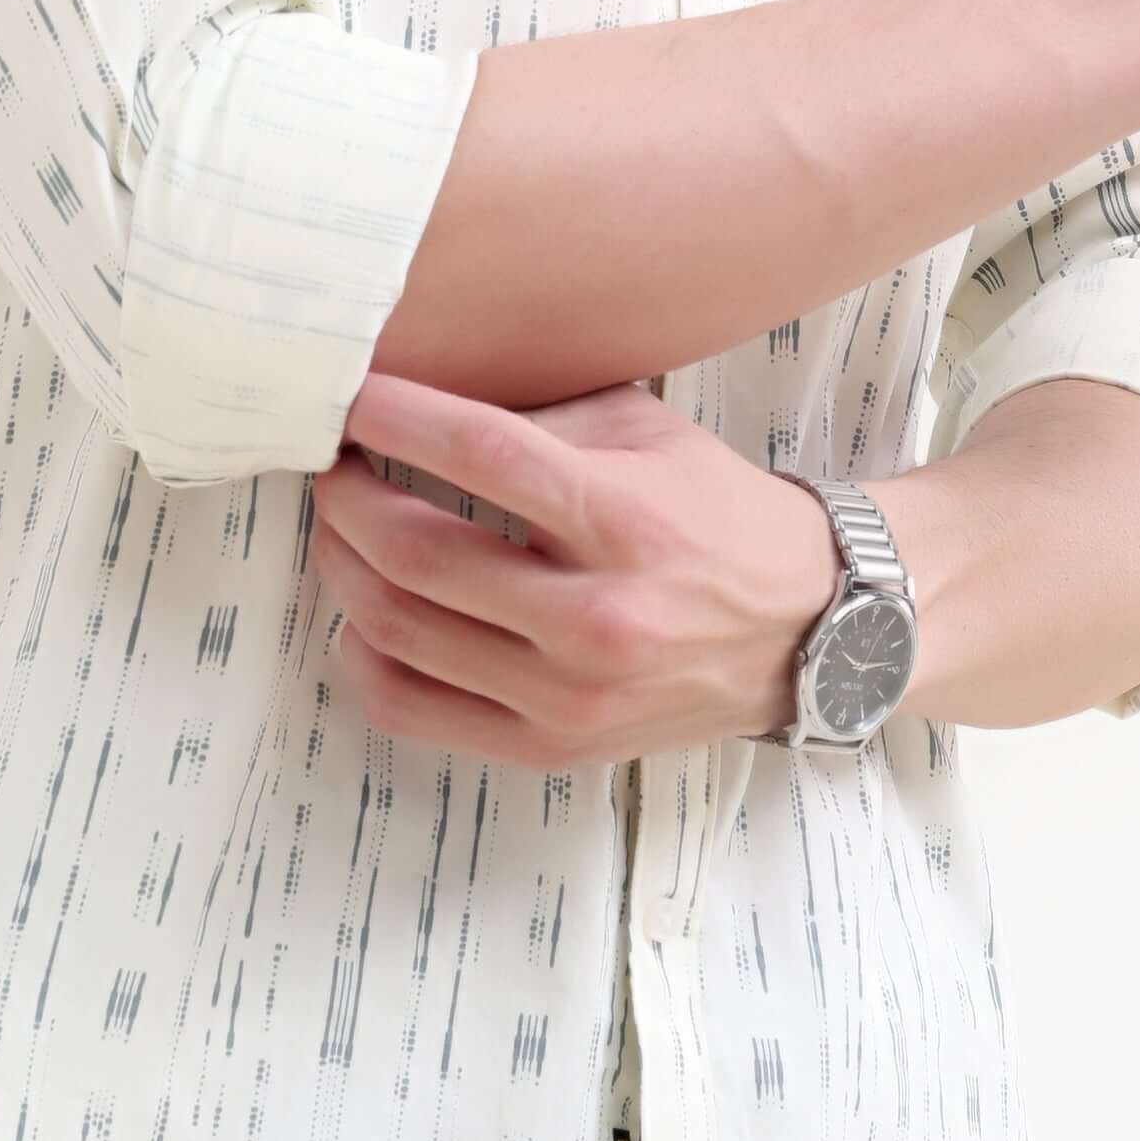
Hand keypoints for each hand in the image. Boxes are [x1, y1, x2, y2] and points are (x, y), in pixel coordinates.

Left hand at [308, 368, 839, 770]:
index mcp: (624, 519)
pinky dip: (363, 657)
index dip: (397, 417)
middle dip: (347, 499)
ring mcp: (569, 695)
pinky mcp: (552, 747)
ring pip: (401, 631)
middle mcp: (595, 616)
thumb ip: (541, 413)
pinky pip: (413, 709)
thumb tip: (420, 393)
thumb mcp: (648, 431)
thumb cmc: (715, 513)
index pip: (481, 453)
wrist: (806, 628)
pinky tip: (361, 616)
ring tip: (341, 530)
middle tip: (333, 466)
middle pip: (419, 552)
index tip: (350, 397)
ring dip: (343, 568)